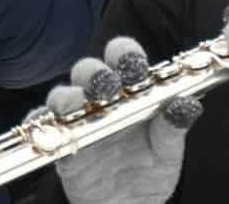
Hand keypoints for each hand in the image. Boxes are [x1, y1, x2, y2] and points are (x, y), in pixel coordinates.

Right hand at [46, 37, 199, 203]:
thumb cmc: (148, 174)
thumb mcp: (167, 153)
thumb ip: (173, 128)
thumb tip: (187, 104)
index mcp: (130, 93)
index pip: (123, 59)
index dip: (124, 54)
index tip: (131, 64)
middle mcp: (101, 100)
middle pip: (89, 70)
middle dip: (94, 73)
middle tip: (105, 85)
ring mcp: (78, 120)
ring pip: (62, 95)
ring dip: (67, 97)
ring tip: (78, 106)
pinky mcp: (60, 144)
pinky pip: (41, 126)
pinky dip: (41, 124)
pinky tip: (51, 130)